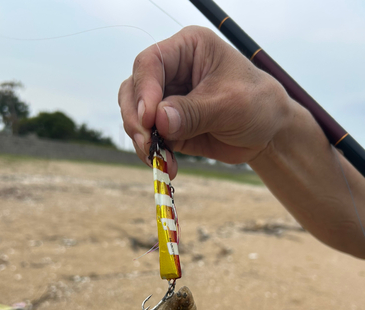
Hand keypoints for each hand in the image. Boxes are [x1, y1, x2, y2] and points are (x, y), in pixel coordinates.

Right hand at [118, 26, 291, 178]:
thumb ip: (193, 112)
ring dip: (142, 139)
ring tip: (159, 159)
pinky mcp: (168, 126)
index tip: (149, 119)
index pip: (151, 62)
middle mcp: (172, 71)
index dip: (144, 90)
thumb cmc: (257, 104)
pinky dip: (153, 153)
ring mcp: (167, 99)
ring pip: (136, 115)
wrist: (267, 132)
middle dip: (136, 119)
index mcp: (188, 49)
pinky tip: (167, 165)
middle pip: (134, 89)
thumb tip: (158, 120)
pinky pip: (150, 138)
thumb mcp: (229, 104)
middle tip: (146, 144)